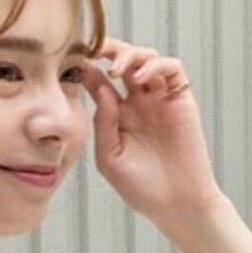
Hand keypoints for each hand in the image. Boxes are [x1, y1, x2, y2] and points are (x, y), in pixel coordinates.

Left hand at [81, 37, 223, 226]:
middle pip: (123, 60)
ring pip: (147, 58)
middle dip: (108, 49)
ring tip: (118, 69)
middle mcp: (138, 102)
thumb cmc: (140, 186)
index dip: (86, 68)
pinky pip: (172, 69)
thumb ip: (103, 122)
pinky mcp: (181, 99)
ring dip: (131, 55)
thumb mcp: (109, 156)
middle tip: (93, 49)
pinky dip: (156, 65)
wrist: (175, 203)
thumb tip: (99, 88)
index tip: (70, 63)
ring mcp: (160, 99)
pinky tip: (140, 78)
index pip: (98, 80)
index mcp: (116, 115)